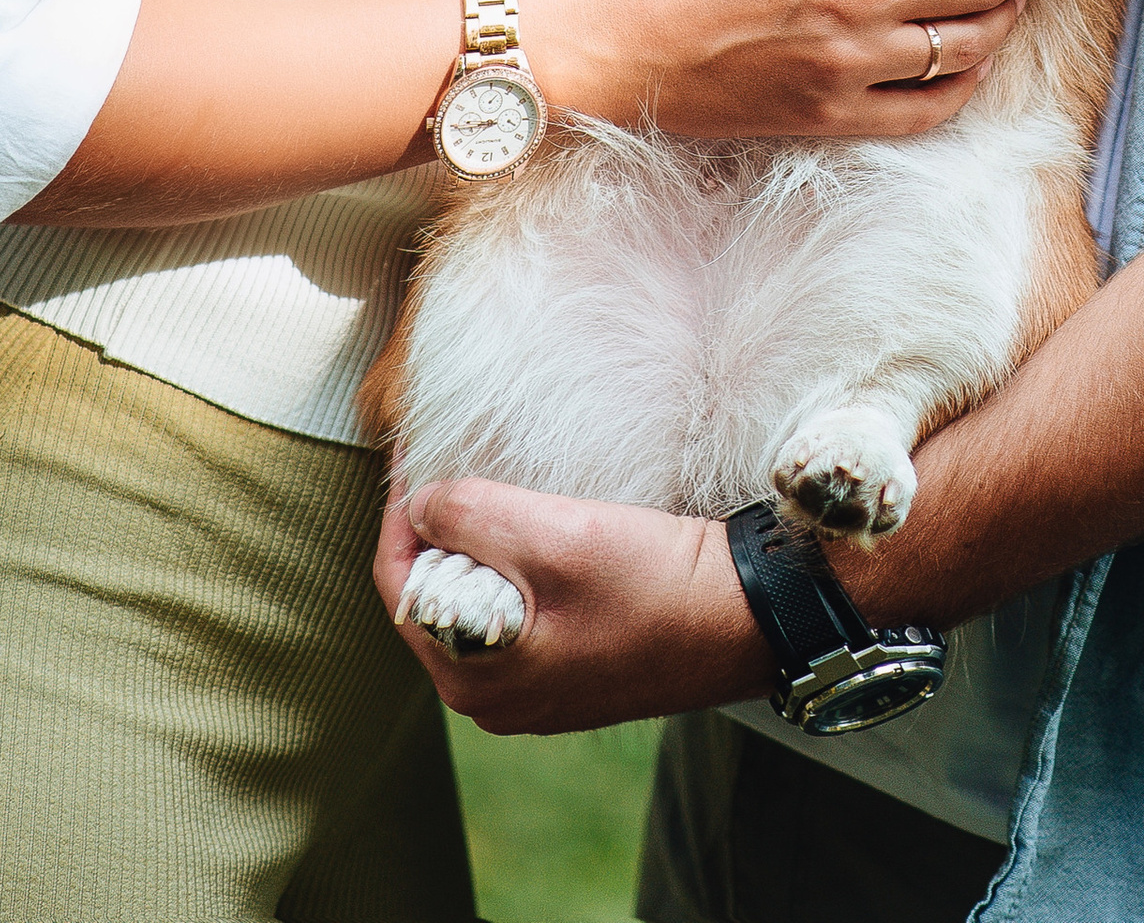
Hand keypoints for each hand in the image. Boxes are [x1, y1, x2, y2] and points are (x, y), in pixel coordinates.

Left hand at [375, 476, 761, 735]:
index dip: (398, 508)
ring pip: (473, 600)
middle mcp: (492, 697)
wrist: (745, 622)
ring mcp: (532, 687)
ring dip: (476, 542)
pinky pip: (512, 611)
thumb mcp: (552, 536)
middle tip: (450, 457)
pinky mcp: (569, 668)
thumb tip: (419, 502)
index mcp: (473, 678)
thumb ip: (469, 516)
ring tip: (490, 480)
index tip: (412, 446)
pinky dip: (511, 563)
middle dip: (437, 525)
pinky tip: (535, 525)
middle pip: (433, 594)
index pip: (399, 584)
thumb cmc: (651, 587)